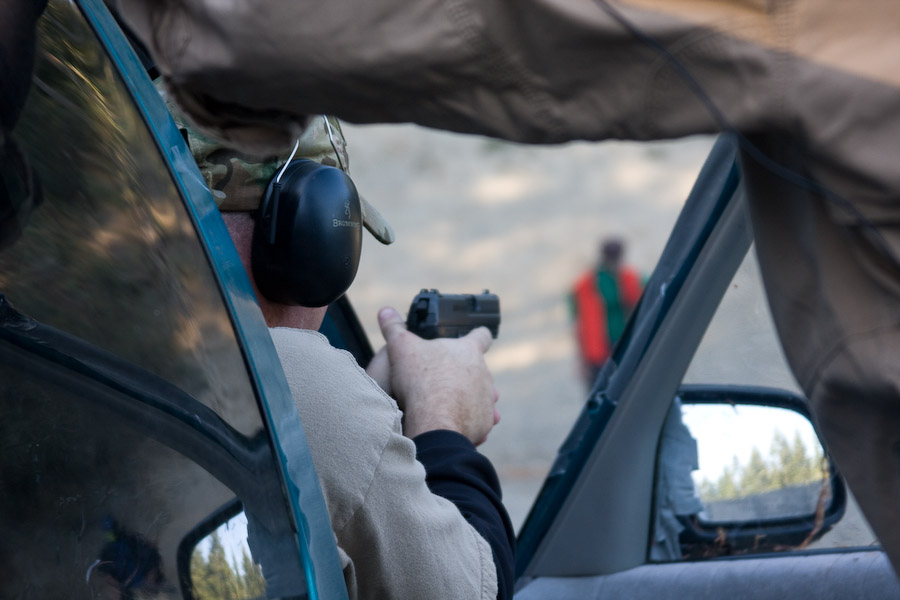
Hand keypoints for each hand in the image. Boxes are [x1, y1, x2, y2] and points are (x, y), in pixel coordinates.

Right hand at [368, 306, 499, 444]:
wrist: (434, 420)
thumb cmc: (420, 380)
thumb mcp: (401, 348)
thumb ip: (394, 328)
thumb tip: (385, 311)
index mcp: (468, 350)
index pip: (481, 335)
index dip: (477, 335)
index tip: (474, 337)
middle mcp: (483, 372)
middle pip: (478, 369)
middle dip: (463, 374)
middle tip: (441, 379)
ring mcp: (486, 398)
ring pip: (481, 395)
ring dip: (468, 398)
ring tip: (447, 404)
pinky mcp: (484, 420)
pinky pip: (480, 419)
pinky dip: (469, 420)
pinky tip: (453, 422)